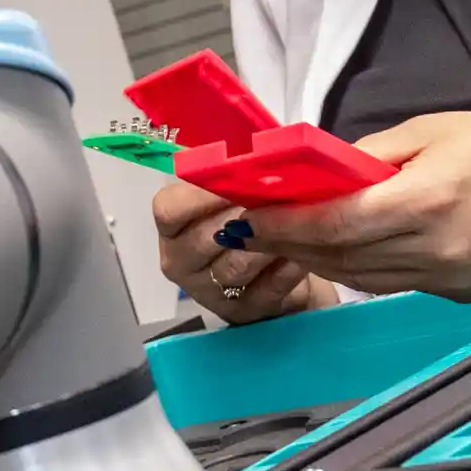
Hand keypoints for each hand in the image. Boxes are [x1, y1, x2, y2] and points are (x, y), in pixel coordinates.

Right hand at [152, 180, 337, 324]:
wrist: (284, 271)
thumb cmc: (259, 220)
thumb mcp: (243, 193)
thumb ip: (237, 176)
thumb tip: (258, 156)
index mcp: (174, 226)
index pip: (168, 209)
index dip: (201, 194)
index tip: (236, 180)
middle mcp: (181, 261)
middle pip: (205, 238)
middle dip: (246, 216)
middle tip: (278, 200)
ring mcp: (209, 292)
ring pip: (238, 263)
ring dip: (272, 240)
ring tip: (298, 223)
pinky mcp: (242, 314)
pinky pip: (267, 287)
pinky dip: (288, 268)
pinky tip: (302, 254)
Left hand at [236, 110, 470, 301]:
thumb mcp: (431, 130)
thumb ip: (368, 157)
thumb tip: (315, 175)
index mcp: (429, 200)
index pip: (335, 224)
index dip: (284, 225)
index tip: (247, 216)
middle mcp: (437, 249)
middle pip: (341, 257)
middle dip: (290, 243)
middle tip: (253, 227)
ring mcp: (450, 279)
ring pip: (361, 278)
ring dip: (319, 260)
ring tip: (287, 238)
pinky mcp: (460, 293)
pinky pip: (394, 283)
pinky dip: (360, 268)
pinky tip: (342, 249)